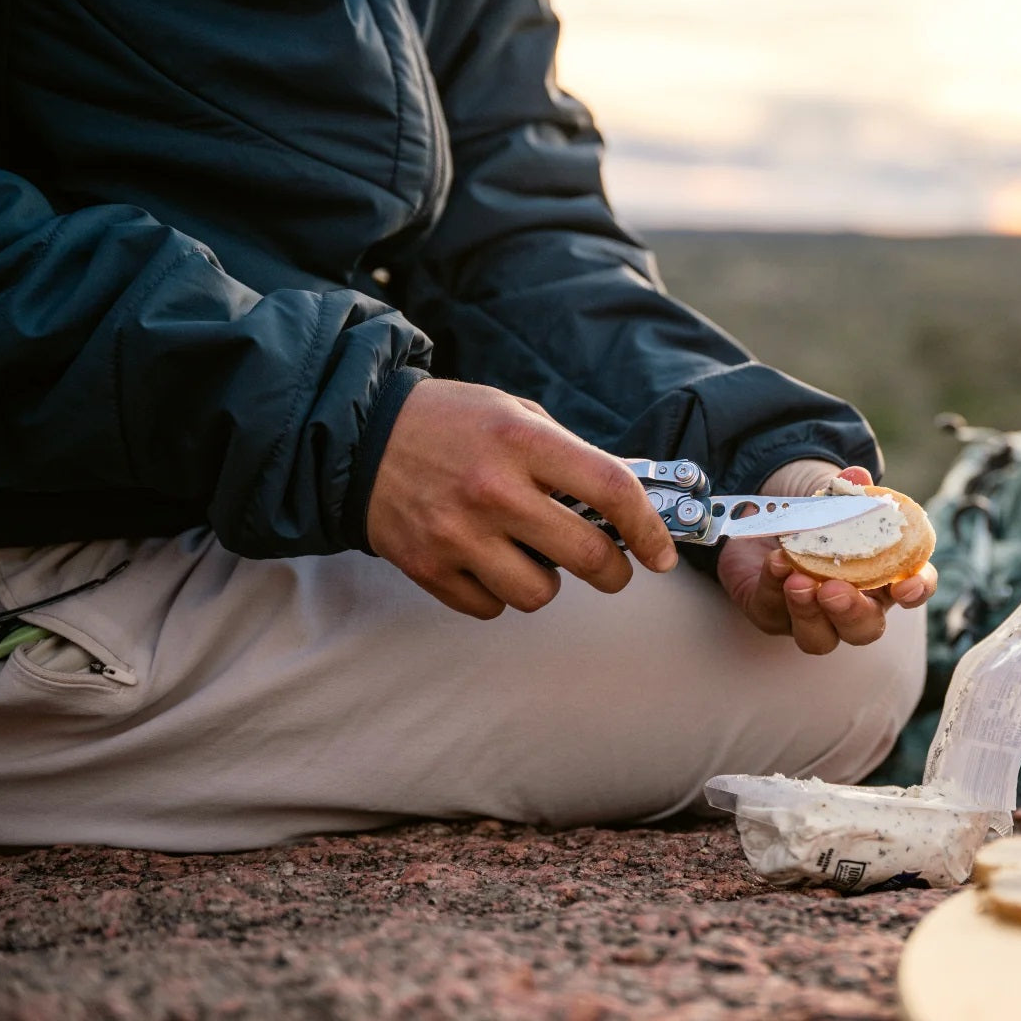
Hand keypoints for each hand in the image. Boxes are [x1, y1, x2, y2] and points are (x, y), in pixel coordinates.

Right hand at [367, 379, 677, 616]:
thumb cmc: (449, 422)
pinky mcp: (427, 568)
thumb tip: (629, 499)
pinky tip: (489, 563)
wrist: (359, 437)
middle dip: (614, 572)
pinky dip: (500, 593)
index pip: (611, 489)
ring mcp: (457, 534)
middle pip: (587, 555)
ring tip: (531, 554)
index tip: (662, 552)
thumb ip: (569, 454)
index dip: (649, 527)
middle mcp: (492, 490)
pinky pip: (491, 607)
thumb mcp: (515, 413)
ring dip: (549, 582)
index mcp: (521, 441)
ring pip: (540, 594)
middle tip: (613, 569)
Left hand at [719, 463, 937, 653]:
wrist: (762, 513)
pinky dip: (774, 588)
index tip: (907, 585)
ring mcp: (811, 616)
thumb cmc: (810, 511)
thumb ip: (846, 490)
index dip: (917, 590)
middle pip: (865, 630)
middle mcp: (850, 604)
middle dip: (853, 614)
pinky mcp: (772, 614)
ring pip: (818, 639)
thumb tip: (855, 477)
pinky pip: (774, 614)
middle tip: (835, 591)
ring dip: (809, 614)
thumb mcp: (829, 495)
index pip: (912, 589)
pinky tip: (775, 564)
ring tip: (798, 581)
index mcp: (879, 574)